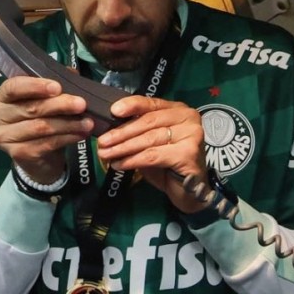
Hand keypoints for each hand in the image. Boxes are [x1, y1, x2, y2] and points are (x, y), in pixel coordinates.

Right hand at [0, 76, 93, 182]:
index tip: (57, 87)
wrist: (38, 156)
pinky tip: (80, 134)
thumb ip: (54, 85)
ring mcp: (5, 137)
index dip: (35, 86)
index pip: (13, 87)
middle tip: (82, 104)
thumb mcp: (45, 99)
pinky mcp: (18, 154)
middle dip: (60, 105)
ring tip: (88, 122)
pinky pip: (46, 143)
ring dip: (68, 124)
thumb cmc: (40, 119)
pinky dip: (67, 138)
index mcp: (2, 96)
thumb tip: (72, 72)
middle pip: (32, 108)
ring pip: (41, 127)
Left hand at [96, 95, 207, 212]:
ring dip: (124, 147)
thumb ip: (138, 133)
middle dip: (122, 132)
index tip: (113, 111)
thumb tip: (110, 130)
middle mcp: (188, 118)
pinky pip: (153, 155)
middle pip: (149, 122)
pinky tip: (120, 164)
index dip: (132, 106)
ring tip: (106, 154)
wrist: (189, 191)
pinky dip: (133, 160)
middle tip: (102, 141)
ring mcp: (191, 134)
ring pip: (149, 139)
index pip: (152, 104)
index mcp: (179, 110)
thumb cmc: (168, 165)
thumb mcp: (151, 144)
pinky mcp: (188, 153)